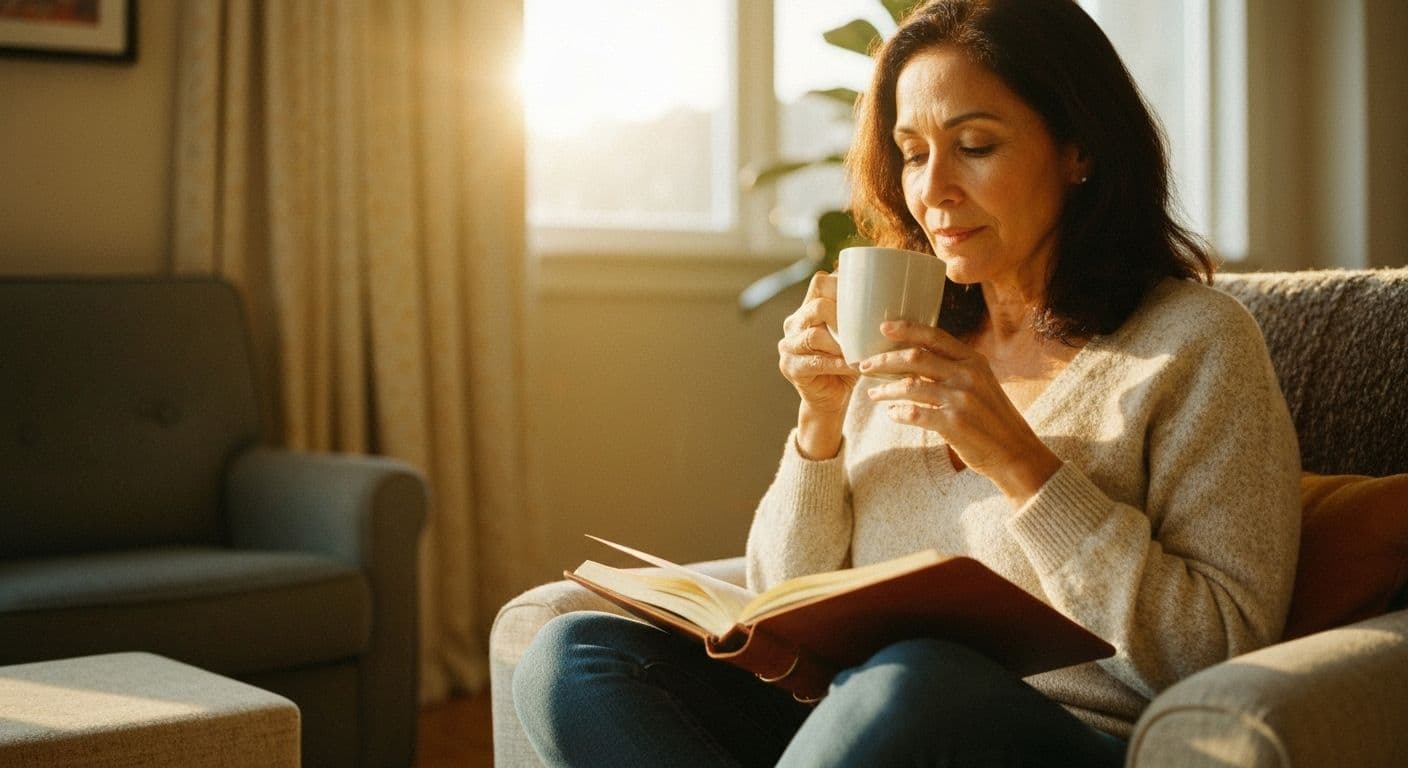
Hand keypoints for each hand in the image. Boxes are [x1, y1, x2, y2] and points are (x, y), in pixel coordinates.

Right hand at [778, 272, 857, 457]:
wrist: (833, 398)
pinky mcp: (790, 367)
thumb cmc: (847, 361)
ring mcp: (789, 345)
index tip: (865, 298)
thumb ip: (860, 315)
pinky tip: (852, 366)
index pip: (820, 283)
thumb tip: (895, 291)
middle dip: (843, 317)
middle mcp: (794, 323)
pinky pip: (815, 361)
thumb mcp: (854, 335)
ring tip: (858, 351)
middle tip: (863, 330)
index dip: (842, 287)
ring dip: (840, 344)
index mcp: (808, 308)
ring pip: (814, 335)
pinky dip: (836, 363)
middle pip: (817, 306)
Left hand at [859, 321, 1060, 502]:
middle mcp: (967, 375)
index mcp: (973, 361)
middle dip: (884, 360)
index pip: (935, 336)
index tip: (883, 327)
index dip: (907, 329)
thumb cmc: (992, 418)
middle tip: (865, 365)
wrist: (1016, 452)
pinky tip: (892, 414)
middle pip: (915, 357)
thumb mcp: (981, 384)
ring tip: (873, 394)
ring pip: (910, 386)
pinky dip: (898, 413)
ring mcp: (961, 399)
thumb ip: (954, 369)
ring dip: (885, 390)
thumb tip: (914, 359)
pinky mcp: (954, 424)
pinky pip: (914, 414)